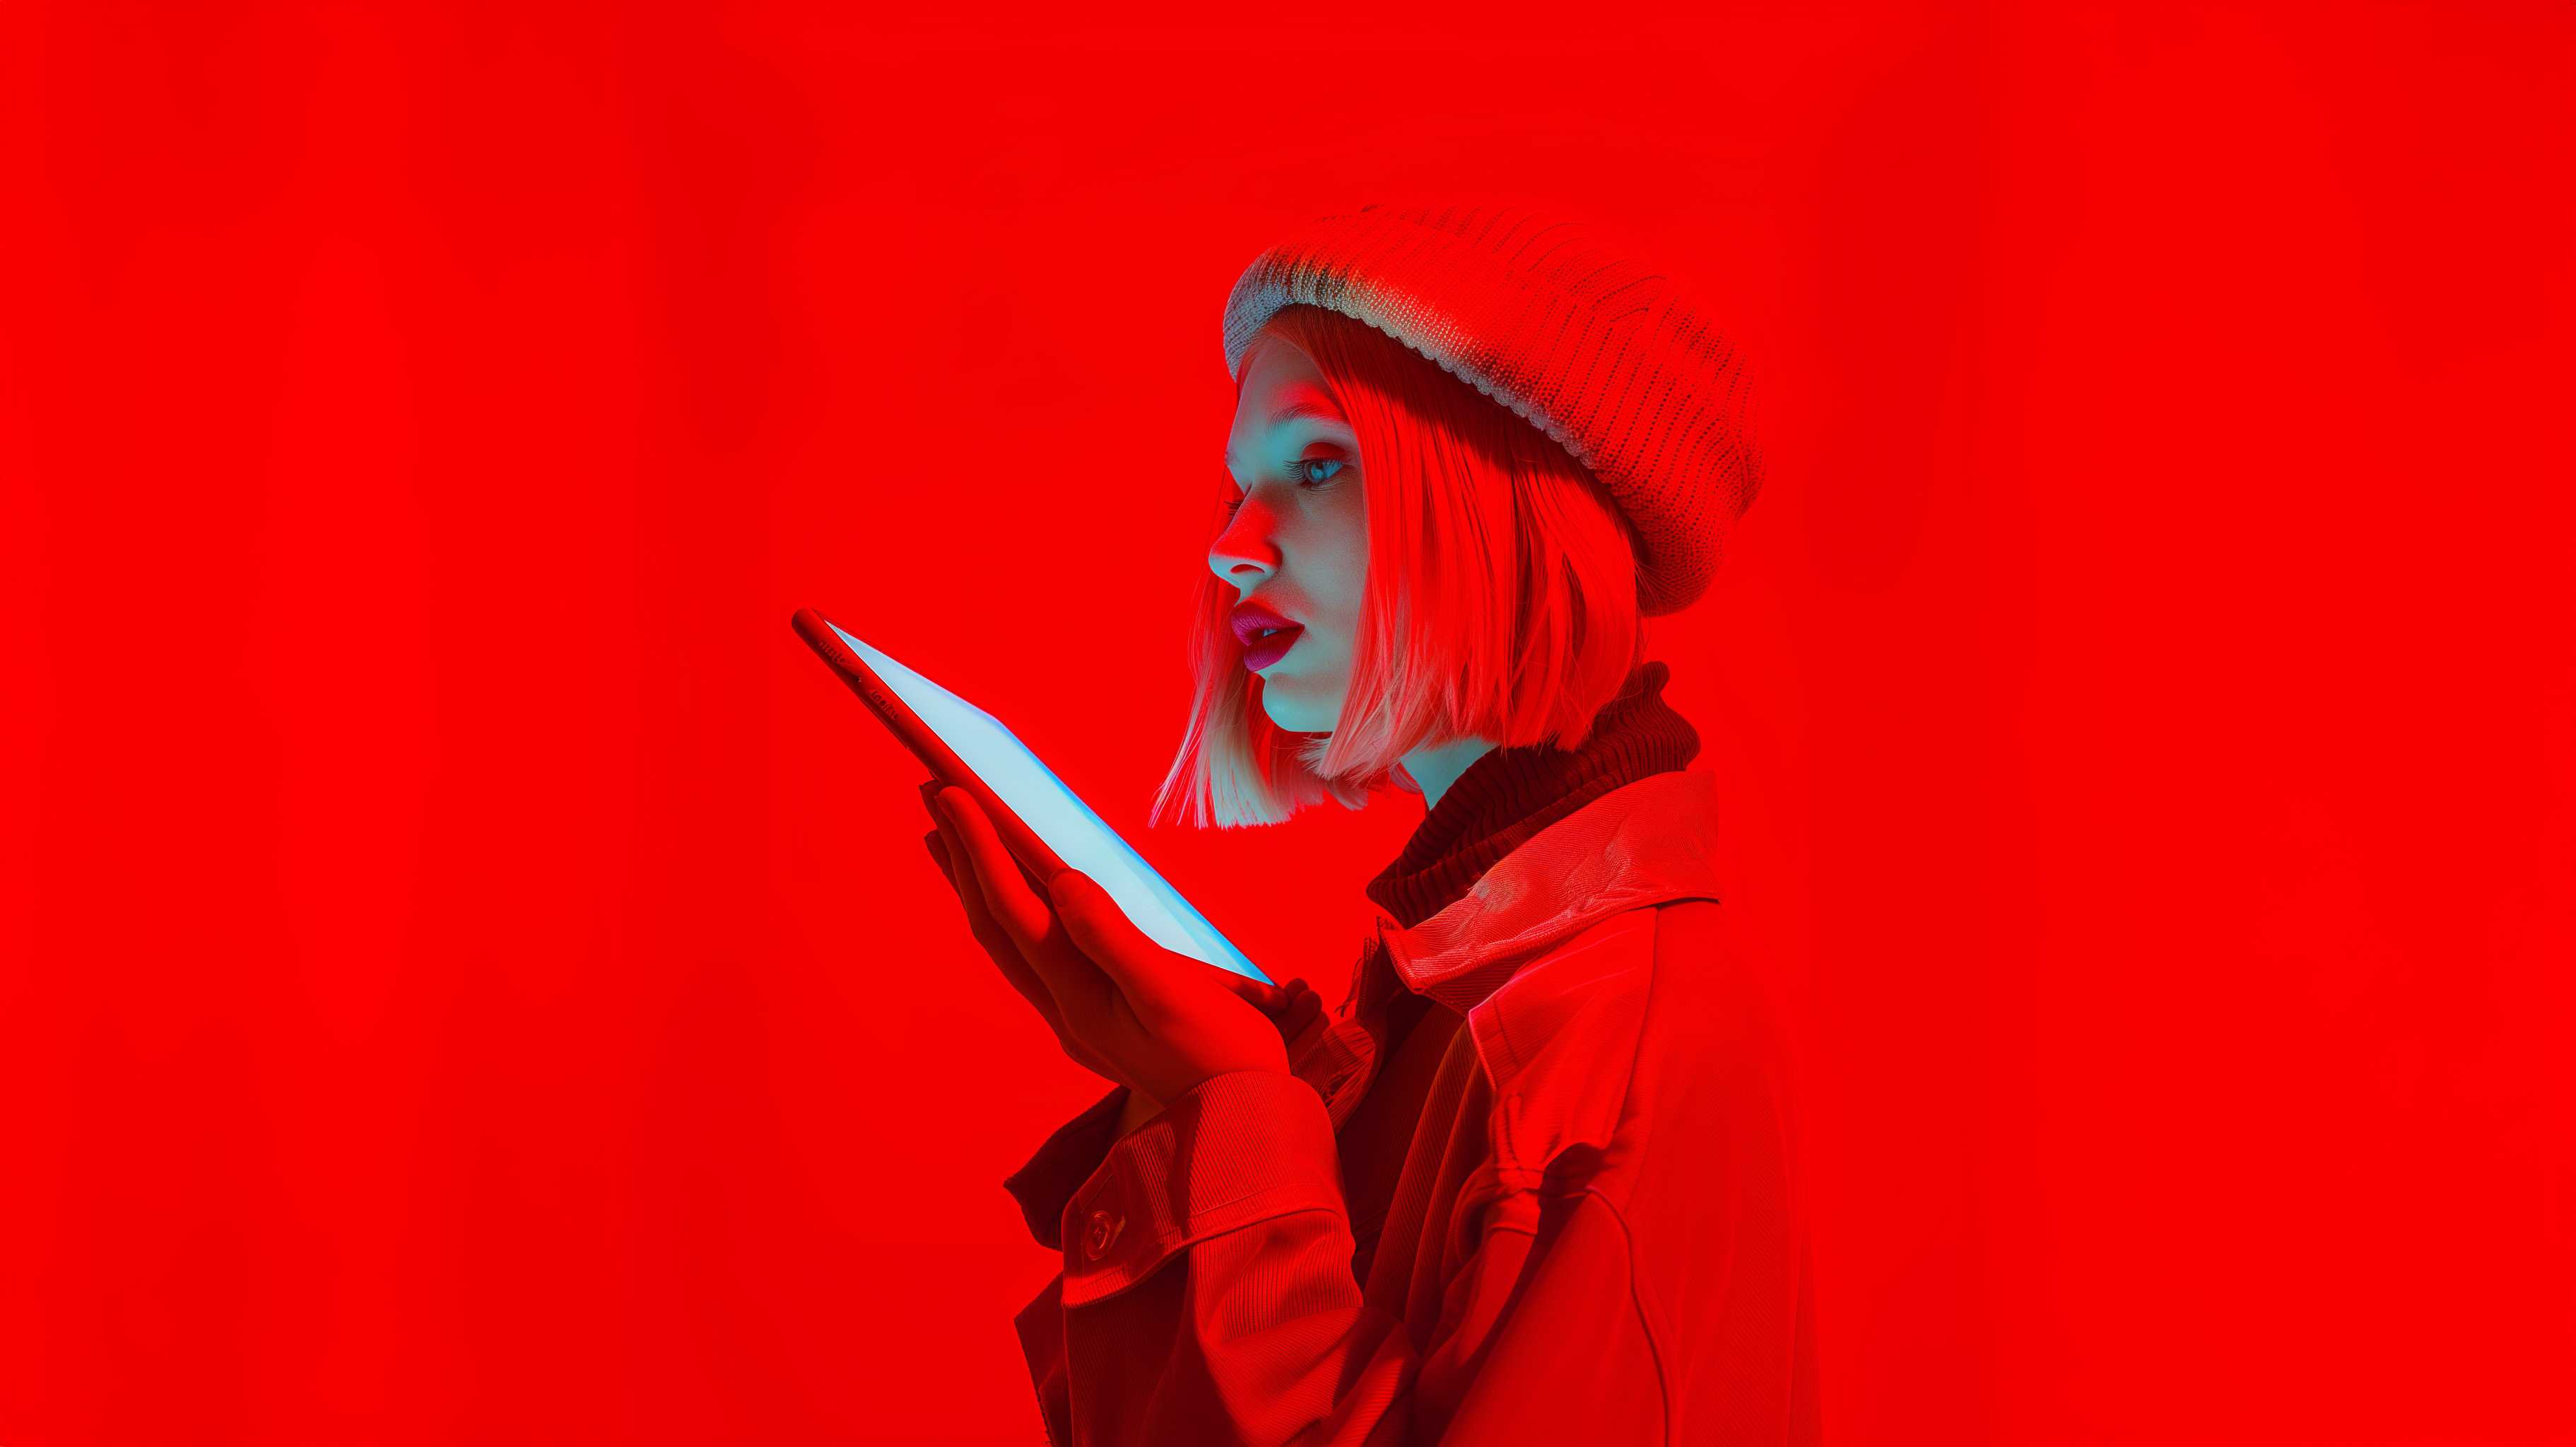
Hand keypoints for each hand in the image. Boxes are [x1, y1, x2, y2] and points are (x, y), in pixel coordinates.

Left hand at [918, 782, 1311, 1107]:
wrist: (1243, 1127)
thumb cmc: (1221, 1058)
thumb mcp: (1172, 994)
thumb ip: (1114, 940)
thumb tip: (1062, 882)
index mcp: (1077, 994)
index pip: (1013, 908)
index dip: (981, 847)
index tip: (954, 791)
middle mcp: (1063, 1006)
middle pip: (993, 922)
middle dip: (961, 858)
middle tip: (932, 795)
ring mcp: (1076, 1015)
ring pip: (1006, 940)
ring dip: (975, 885)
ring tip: (948, 836)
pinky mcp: (1097, 1017)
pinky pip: (1033, 953)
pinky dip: (1011, 912)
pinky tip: (1018, 896)